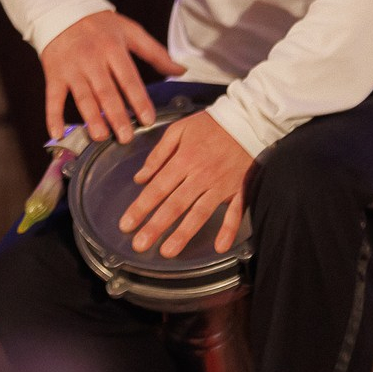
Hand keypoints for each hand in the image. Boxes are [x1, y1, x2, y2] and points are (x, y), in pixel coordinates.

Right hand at [40, 10, 182, 142]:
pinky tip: (57, 134)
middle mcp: (92, 60)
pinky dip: (53, 116)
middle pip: (106, 91)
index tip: (148, 119)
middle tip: (126, 137)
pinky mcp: (54, 74)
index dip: (139, 100)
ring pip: (82, 97)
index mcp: (113, 49)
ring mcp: (71, 69)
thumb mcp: (130, 31)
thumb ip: (155, 52)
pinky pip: (53, 98)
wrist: (61, 9)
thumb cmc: (99, 24)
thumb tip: (181, 70)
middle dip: (116, 116)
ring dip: (90, 118)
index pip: (129, 78)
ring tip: (100, 137)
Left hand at [121, 108, 253, 256]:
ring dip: (183, 234)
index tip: (126, 225)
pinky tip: (219, 247)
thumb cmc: (210, 124)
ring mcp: (221, 185)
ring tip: (168, 252)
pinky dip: (229, 230)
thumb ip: (158, 154)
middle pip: (174, 205)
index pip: (157, 188)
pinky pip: (235, 213)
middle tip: (140, 245)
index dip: (140, 208)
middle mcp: (201, 176)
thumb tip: (140, 177)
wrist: (247, 119)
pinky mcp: (240, 190)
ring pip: (200, 213)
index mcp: (184, 160)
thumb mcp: (178, 129)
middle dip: (155, 226)